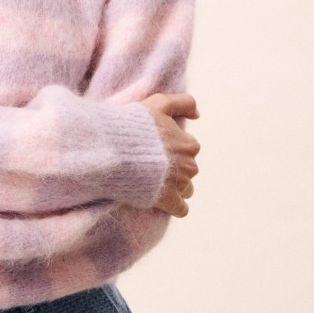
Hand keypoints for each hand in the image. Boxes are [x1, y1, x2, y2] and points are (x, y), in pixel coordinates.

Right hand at [142, 93, 199, 217]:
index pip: (189, 150)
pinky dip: (173, 206)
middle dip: (174, 169)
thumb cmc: (135, 125)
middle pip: (188, 171)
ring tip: (152, 181)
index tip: (155, 148)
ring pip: (186, 190)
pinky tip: (161, 200)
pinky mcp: (169, 201)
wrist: (115, 150)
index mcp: (188, 144)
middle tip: (151, 165)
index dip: (172, 149)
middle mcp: (190, 165)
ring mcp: (180, 184)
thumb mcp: (159, 103)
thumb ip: (184, 102)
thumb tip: (198, 115)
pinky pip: (181, 209)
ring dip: (174, 187)